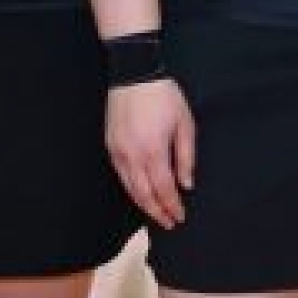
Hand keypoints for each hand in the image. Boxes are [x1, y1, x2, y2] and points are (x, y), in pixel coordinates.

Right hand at [106, 78, 195, 226]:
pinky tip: (140, 194)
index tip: (180, 217)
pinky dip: (132, 190)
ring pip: (130, 188)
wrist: (133, 74)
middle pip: (144, 195)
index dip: (172, 206)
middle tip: (169, 224)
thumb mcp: (184, 124)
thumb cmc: (163, 97)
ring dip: (143, 205)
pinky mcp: (110, 147)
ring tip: (156, 214)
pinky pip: (121, 176)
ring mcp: (118, 153)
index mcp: (153, 151)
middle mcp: (132, 156)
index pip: (163, 189)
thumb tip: (187, 184)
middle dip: (157, 212)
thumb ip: (186, 157)